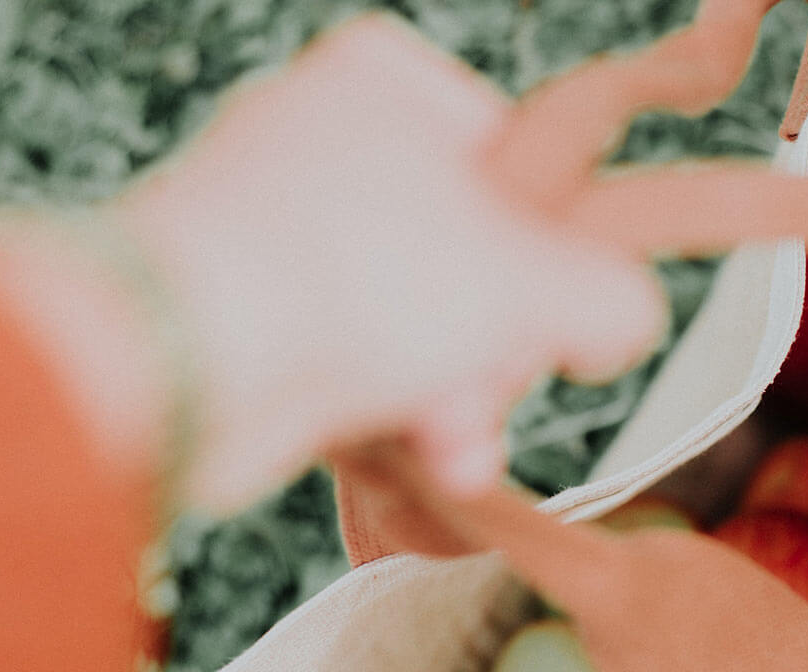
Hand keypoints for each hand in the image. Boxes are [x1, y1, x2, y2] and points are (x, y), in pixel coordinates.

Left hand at [110, 14, 665, 507]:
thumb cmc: (351, 275)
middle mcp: (321, 140)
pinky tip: (416, 454)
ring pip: (410, 323)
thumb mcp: (534, 282)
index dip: (554, 247)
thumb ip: (610, 296)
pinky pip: (347, 365)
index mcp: (384, 82)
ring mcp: (273, 230)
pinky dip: (385, 412)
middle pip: (468, 257)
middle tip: (498, 379)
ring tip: (454, 439)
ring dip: (451, 397)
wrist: (182, 358)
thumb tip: (626, 319)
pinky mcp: (240, 317)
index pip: (515, 159)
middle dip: (496, 349)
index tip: (565, 306)